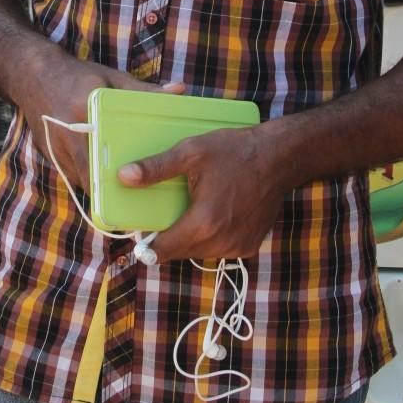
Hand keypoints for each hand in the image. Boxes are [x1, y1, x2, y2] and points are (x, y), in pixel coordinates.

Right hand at [24, 53, 183, 192]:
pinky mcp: (50, 155)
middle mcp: (68, 134)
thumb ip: (143, 89)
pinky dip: (89, 177)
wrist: (33, 76)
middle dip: (111, 189)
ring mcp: (55, 148)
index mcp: (85, 112)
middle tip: (136, 196)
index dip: (117, 174)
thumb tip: (178, 90)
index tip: (137, 184)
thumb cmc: (77, 76)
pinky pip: (73, 175)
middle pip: (91, 174)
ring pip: (81, 180)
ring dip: (100, 186)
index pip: (101, 151)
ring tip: (125, 194)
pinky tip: (106, 180)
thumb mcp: (111, 77)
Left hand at [118, 123, 284, 260]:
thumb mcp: (191, 152)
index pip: (161, 251)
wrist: (279, 157)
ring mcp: (238, 247)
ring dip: (191, 237)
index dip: (147, 242)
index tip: (142, 230)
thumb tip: (124, 176)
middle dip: (169, 236)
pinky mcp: (249, 246)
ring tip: (194, 208)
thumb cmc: (235, 151)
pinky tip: (216, 212)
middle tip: (170, 210)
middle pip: (179, 252)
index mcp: (203, 223)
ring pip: (199, 252)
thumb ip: (155, 168)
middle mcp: (221, 243)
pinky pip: (219, 248)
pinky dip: (212, 236)